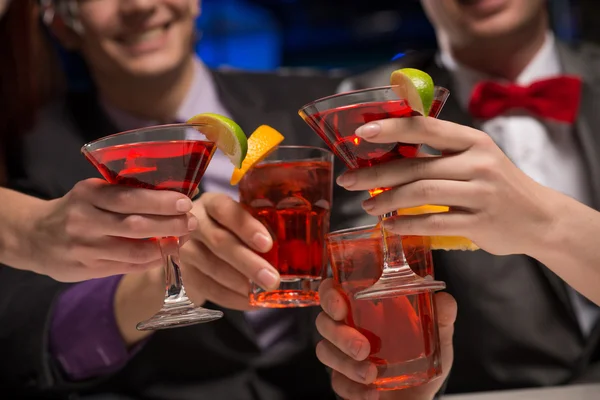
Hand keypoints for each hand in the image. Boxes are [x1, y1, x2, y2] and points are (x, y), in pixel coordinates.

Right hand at [28, 178, 197, 281]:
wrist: (33, 236)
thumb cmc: (76, 210)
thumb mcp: (92, 193)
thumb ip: (123, 195)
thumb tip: (173, 197)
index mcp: (88, 194)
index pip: (130, 198)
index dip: (160, 202)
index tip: (185, 202)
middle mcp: (85, 220)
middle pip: (135, 224)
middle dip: (169, 224)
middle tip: (191, 222)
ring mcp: (85, 247)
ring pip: (134, 250)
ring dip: (164, 246)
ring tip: (183, 239)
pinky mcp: (87, 269)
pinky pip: (127, 266)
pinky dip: (150, 260)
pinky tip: (164, 254)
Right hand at [178, 192, 279, 309]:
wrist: (200, 249)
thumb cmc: (232, 230)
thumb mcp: (244, 221)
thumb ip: (264, 226)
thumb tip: (302, 248)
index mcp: (213, 204)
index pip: (226, 209)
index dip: (246, 227)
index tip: (267, 244)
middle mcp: (194, 222)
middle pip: (219, 242)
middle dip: (249, 263)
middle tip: (272, 279)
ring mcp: (184, 248)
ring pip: (212, 267)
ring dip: (240, 283)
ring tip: (263, 292)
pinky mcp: (183, 273)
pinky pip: (207, 287)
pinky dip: (231, 298)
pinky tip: (250, 302)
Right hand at [315, 279, 456, 399]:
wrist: (421, 395)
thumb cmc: (422, 358)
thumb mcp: (437, 337)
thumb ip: (441, 318)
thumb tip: (444, 300)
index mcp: (364, 309)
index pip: (333, 293)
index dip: (328, 295)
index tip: (341, 305)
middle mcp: (348, 329)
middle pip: (324, 322)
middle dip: (339, 334)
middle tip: (362, 348)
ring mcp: (343, 356)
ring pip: (325, 351)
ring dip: (345, 363)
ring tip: (370, 373)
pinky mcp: (344, 382)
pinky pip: (336, 382)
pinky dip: (352, 388)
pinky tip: (371, 393)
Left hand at [336, 117, 556, 255]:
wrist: (540, 218)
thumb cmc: (498, 185)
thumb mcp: (477, 158)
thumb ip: (440, 153)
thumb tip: (387, 152)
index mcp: (473, 141)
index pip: (426, 128)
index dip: (392, 128)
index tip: (362, 134)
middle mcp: (478, 163)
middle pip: (416, 166)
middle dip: (376, 173)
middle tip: (349, 180)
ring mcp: (480, 193)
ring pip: (421, 193)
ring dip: (387, 200)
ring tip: (367, 206)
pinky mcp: (480, 222)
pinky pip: (434, 222)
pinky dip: (407, 224)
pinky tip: (390, 226)